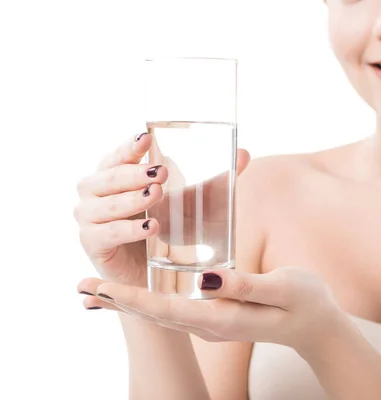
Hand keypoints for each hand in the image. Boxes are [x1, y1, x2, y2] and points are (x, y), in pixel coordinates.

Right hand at [73, 132, 250, 285]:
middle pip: (108, 176)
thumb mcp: (195, 203)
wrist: (158, 276)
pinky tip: (151, 227)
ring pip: (104, 204)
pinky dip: (128, 229)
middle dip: (134, 174)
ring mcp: (89, 218)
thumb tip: (244, 154)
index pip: (118, 155)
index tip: (147, 139)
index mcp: (115, 175)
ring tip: (157, 194)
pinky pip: (106, 234)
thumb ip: (216, 180)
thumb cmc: (171, 230)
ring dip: (131, 198)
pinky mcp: (93, 244)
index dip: (129, 146)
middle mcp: (96, 192)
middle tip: (161, 172)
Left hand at [77, 266, 348, 350]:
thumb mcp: (280, 288)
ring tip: (95, 291)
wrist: (316, 326)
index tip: (98, 288)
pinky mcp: (215, 315)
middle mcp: (209, 324)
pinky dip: (148, 300)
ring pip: (160, 312)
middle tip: (80, 288)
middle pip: (154, 314)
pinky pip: (173, 308)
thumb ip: (243, 285)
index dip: (130, 298)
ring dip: (127, 301)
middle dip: (116, 300)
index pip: (165, 309)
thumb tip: (205, 279)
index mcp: (221, 318)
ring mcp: (210, 322)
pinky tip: (136, 293)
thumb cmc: (303, 302)